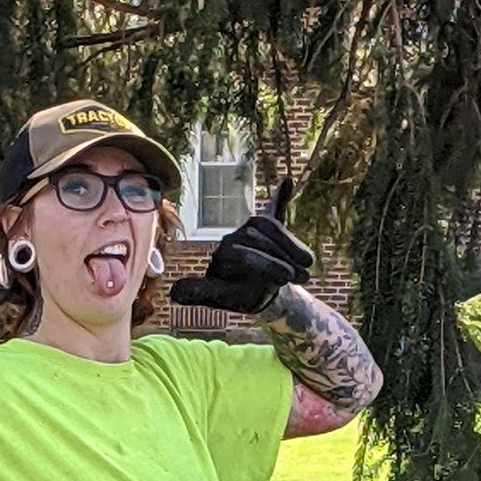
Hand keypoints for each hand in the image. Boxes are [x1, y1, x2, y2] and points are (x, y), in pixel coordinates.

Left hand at [170, 178, 313, 314]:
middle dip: (283, 258)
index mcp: (224, 251)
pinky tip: (288, 182)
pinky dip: (282, 197)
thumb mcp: (222, 298)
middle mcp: (237, 235)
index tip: (286, 280)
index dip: (266, 265)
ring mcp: (254, 229)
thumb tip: (173, 292)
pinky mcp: (270, 226)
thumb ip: (201, 293)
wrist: (259, 291)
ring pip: (273, 228)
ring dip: (293, 246)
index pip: (244, 252)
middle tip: (303, 277)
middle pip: (260, 238)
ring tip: (308, 266)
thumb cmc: (239, 296)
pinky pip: (275, 209)